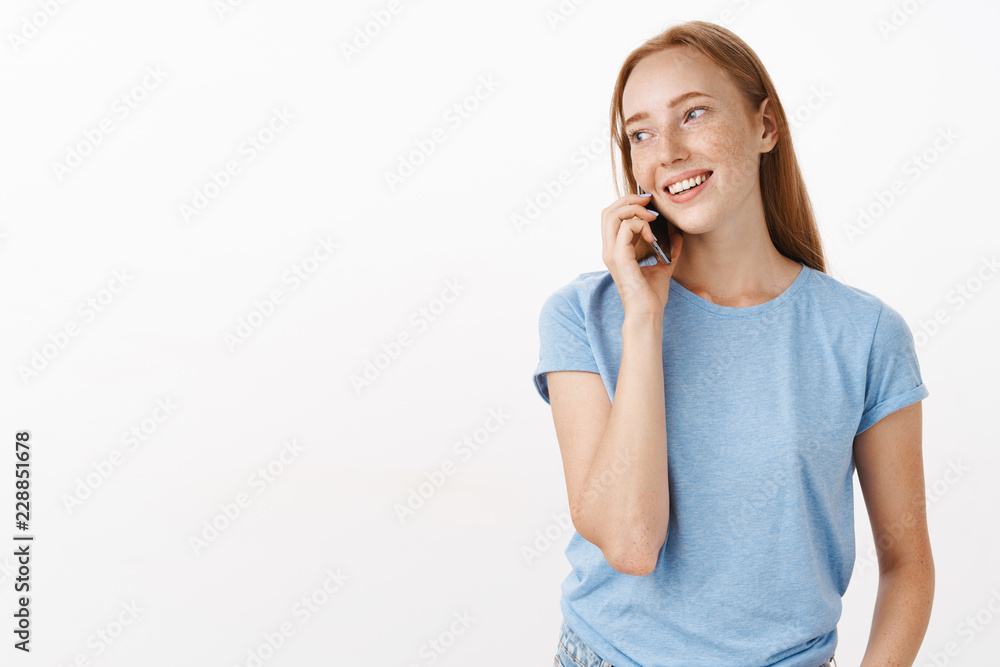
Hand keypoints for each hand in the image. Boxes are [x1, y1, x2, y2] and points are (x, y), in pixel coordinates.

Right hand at [600, 192, 682, 316]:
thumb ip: (668, 250)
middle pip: (608, 211)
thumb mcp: (662, 266)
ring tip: (651, 217)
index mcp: (615, 250)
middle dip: (629, 200)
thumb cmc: (651, 295)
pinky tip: (653, 235)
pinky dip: (641, 225)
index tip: (650, 206)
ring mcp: (611, 253)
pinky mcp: (619, 257)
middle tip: (649, 203)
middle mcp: (609, 249)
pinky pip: (626, 227)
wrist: (648, 313)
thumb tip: (677, 235)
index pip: (612, 217)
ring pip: (613, 214)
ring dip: (635, 209)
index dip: (628, 205)